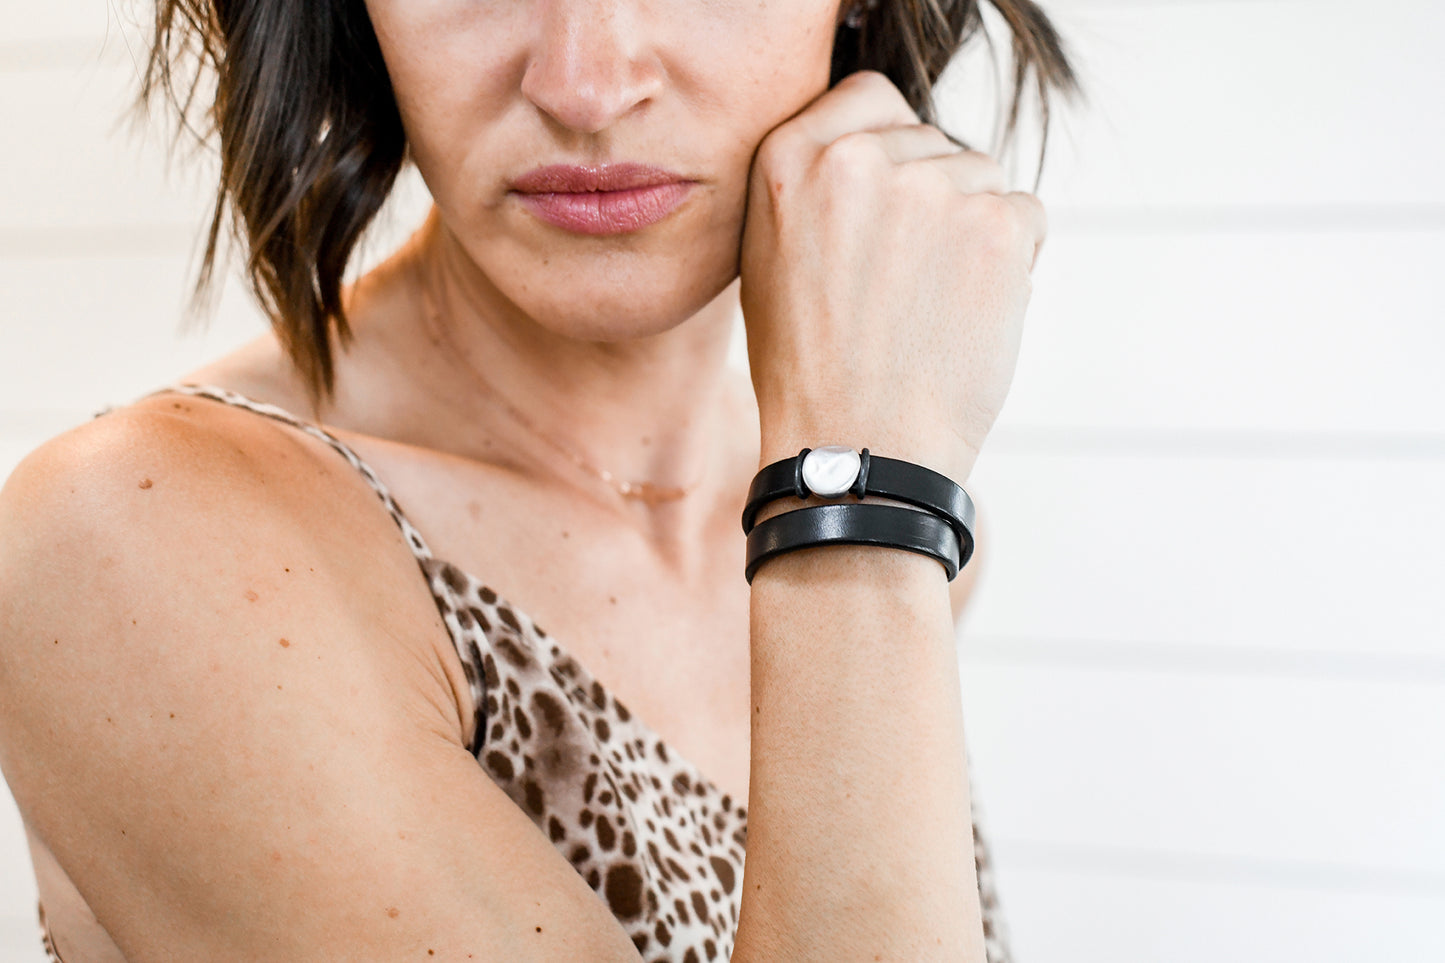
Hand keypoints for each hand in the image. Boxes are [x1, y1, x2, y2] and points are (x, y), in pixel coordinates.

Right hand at [739, 70, 1046, 482]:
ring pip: (983, 177)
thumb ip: (816, 188)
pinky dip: (1011, 262)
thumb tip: (886, 151)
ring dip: (974, 232)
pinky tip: (967, 316)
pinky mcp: (995, 224)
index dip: (892, 150)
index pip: (871, 98)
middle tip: (905, 284)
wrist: (858, 449)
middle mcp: (855, 159)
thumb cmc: (811, 370)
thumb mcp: (771, 260)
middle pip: (932, 140)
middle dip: (933, 198)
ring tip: (932, 309)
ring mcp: (930, 188)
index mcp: (787, 160)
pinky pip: (1025, 214)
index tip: (889, 207)